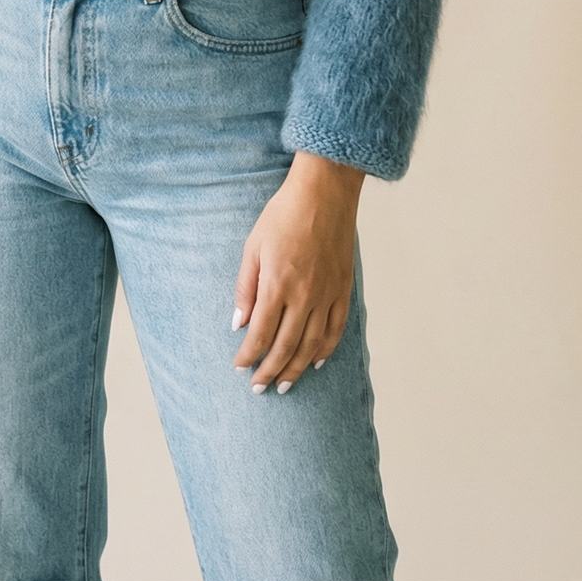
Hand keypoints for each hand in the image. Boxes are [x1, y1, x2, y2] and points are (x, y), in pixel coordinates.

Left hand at [231, 151, 363, 391]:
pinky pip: (335, 329)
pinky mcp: (343, 289)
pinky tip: (314, 362)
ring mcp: (326, 294)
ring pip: (311, 345)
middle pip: (285, 346)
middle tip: (259, 388)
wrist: (324, 192)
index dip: (249, 356)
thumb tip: (238, 323)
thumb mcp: (253, 246)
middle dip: (270, 371)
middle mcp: (303, 295)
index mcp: (277, 284)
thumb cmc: (283, 214)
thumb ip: (245, 288)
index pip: (260, 334)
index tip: (240, 367)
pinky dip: (325, 350)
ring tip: (285, 385)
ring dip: (296, 369)